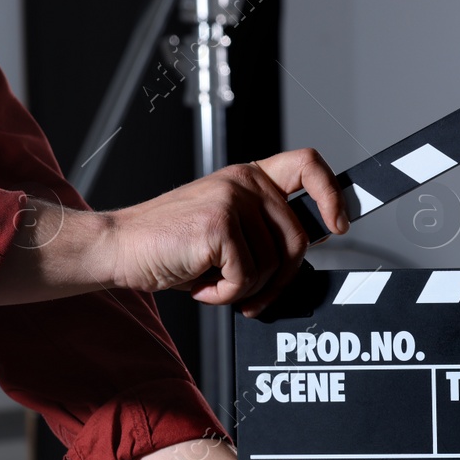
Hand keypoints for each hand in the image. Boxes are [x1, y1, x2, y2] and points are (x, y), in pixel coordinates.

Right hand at [0, 148, 352, 315]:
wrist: (119, 248)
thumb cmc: (170, 245)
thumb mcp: (225, 229)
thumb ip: (263, 229)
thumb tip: (309, 248)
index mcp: (250, 177)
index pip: (308, 165)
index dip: (332, 196)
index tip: (339, 224)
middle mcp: (244, 182)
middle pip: (299, 240)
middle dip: (280, 279)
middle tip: (250, 294)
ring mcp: (232, 200)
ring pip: (274, 265)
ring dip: (246, 289)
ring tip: (213, 281)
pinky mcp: (219, 225)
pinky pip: (248, 277)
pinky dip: (225, 294)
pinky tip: (201, 284)